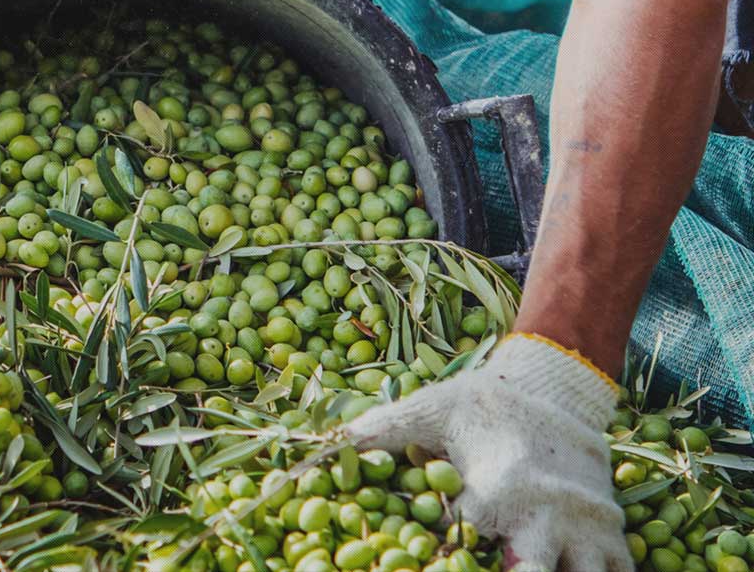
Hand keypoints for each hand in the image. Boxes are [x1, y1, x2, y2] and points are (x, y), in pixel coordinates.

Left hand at [344, 333, 629, 571]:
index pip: (459, 549)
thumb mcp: (430, 410)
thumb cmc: (484, 404)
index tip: (406, 563)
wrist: (557, 384)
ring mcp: (582, 528)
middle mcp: (540, 516)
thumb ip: (382, 432)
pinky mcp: (610, 531)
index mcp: (493, 492)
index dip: (436, 560)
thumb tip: (328, 446)